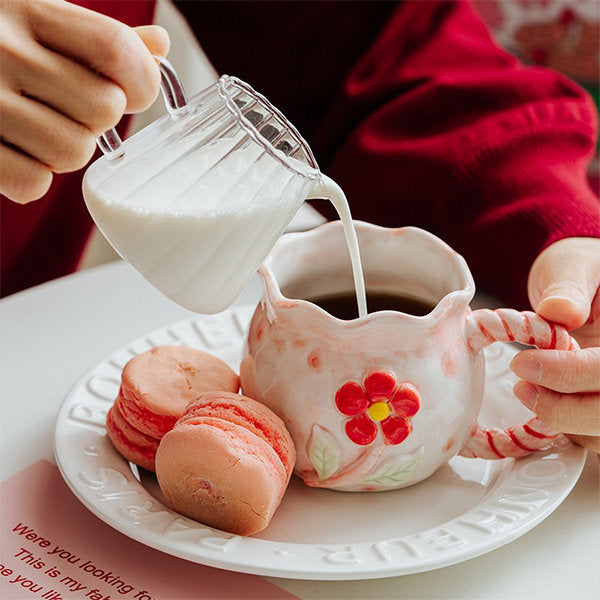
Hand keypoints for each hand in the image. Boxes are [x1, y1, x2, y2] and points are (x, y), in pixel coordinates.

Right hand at [0, 0, 169, 202]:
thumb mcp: (35, 16)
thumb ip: (95, 37)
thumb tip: (158, 47)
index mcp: (29, 9)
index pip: (117, 51)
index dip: (142, 81)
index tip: (133, 91)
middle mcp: (3, 50)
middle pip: (104, 110)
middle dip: (98, 119)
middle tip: (69, 109)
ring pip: (74, 152)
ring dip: (66, 150)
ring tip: (39, 130)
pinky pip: (32, 182)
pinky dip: (32, 178)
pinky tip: (14, 153)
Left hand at [510, 237, 599, 452]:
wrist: (583, 282)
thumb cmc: (582, 270)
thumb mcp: (575, 265)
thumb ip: (569, 287)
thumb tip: (560, 311)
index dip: (569, 373)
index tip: (523, 363)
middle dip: (564, 407)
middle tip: (521, 385)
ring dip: (563, 421)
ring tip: (526, 391)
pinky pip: (593, 434)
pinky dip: (566, 428)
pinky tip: (541, 401)